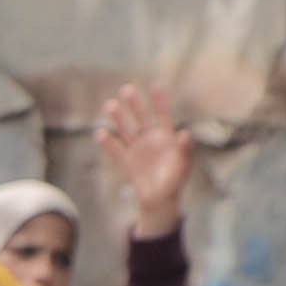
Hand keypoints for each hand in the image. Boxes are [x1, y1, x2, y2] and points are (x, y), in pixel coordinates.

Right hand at [96, 79, 192, 239]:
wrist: (160, 200)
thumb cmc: (175, 180)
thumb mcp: (183, 165)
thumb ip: (184, 149)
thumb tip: (185, 133)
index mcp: (165, 137)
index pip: (162, 115)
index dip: (159, 101)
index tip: (155, 85)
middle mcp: (149, 139)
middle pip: (140, 117)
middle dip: (134, 104)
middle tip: (126, 89)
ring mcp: (137, 149)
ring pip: (126, 129)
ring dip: (118, 117)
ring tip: (110, 104)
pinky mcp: (127, 161)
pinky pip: (115, 150)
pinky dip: (107, 142)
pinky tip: (99, 133)